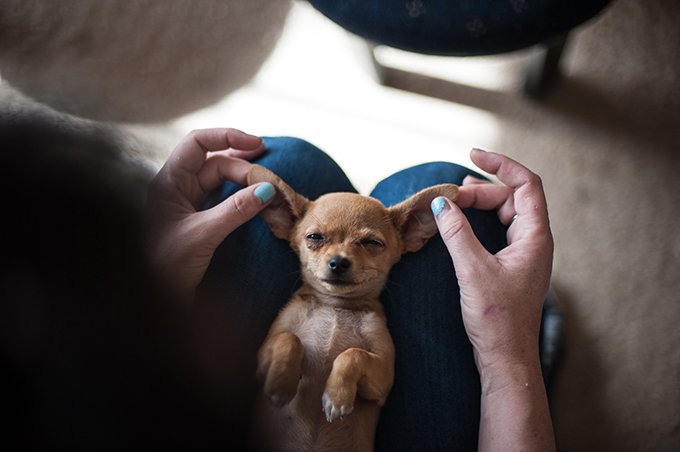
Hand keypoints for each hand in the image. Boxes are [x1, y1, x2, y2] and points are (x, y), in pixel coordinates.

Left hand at [146, 128, 274, 303]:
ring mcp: (187, 204)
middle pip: (215, 163)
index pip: (197, 143)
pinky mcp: (198, 220)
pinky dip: (242, 197)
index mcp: (168, 182)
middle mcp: (176, 188)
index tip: (258, 145)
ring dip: (246, 181)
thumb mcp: (203, 235)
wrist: (155, 301)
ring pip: (221, 181)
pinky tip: (259, 200)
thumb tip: (267, 190)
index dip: (227, 137)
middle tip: (270, 184)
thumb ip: (235, 211)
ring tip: (270, 185)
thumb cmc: (166, 267)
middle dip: (245, 169)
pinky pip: (223, 199)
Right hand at [432, 149, 553, 372]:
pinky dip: (480, 220)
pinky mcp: (511, 265)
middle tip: (451, 195)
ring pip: (505, 213)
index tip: (472, 154)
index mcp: (535, 237)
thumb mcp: (473, 270)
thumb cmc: (496, 318)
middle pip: (512, 197)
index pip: (526, 184)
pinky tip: (461, 222)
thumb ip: (457, 233)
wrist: (506, 357)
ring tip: (455, 200)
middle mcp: (534, 241)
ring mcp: (524, 253)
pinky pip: (498, 230)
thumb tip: (442, 202)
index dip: (501, 164)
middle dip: (482, 188)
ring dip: (480, 203)